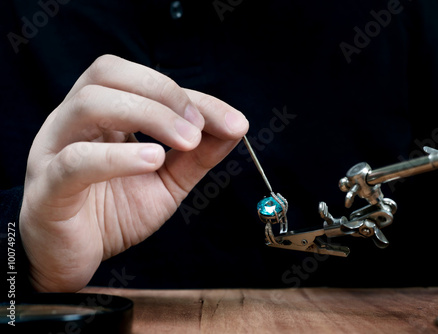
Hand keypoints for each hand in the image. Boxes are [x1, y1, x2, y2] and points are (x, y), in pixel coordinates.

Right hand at [19, 55, 248, 291]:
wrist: (72, 258)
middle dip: (164, 93)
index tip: (233, 122)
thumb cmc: (113, 214)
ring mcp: (54, 151)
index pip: (144, 82)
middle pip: (108, 73)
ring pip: (90, 104)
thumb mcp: (166, 182)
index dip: (192, 97)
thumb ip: (197, 155)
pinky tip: (153, 160)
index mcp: (102, 115)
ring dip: (148, 114)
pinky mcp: (47, 188)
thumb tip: (236, 128)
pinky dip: (118, 156)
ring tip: (186, 142)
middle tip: (199, 128)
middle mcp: (74, 122)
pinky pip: (75, 161)